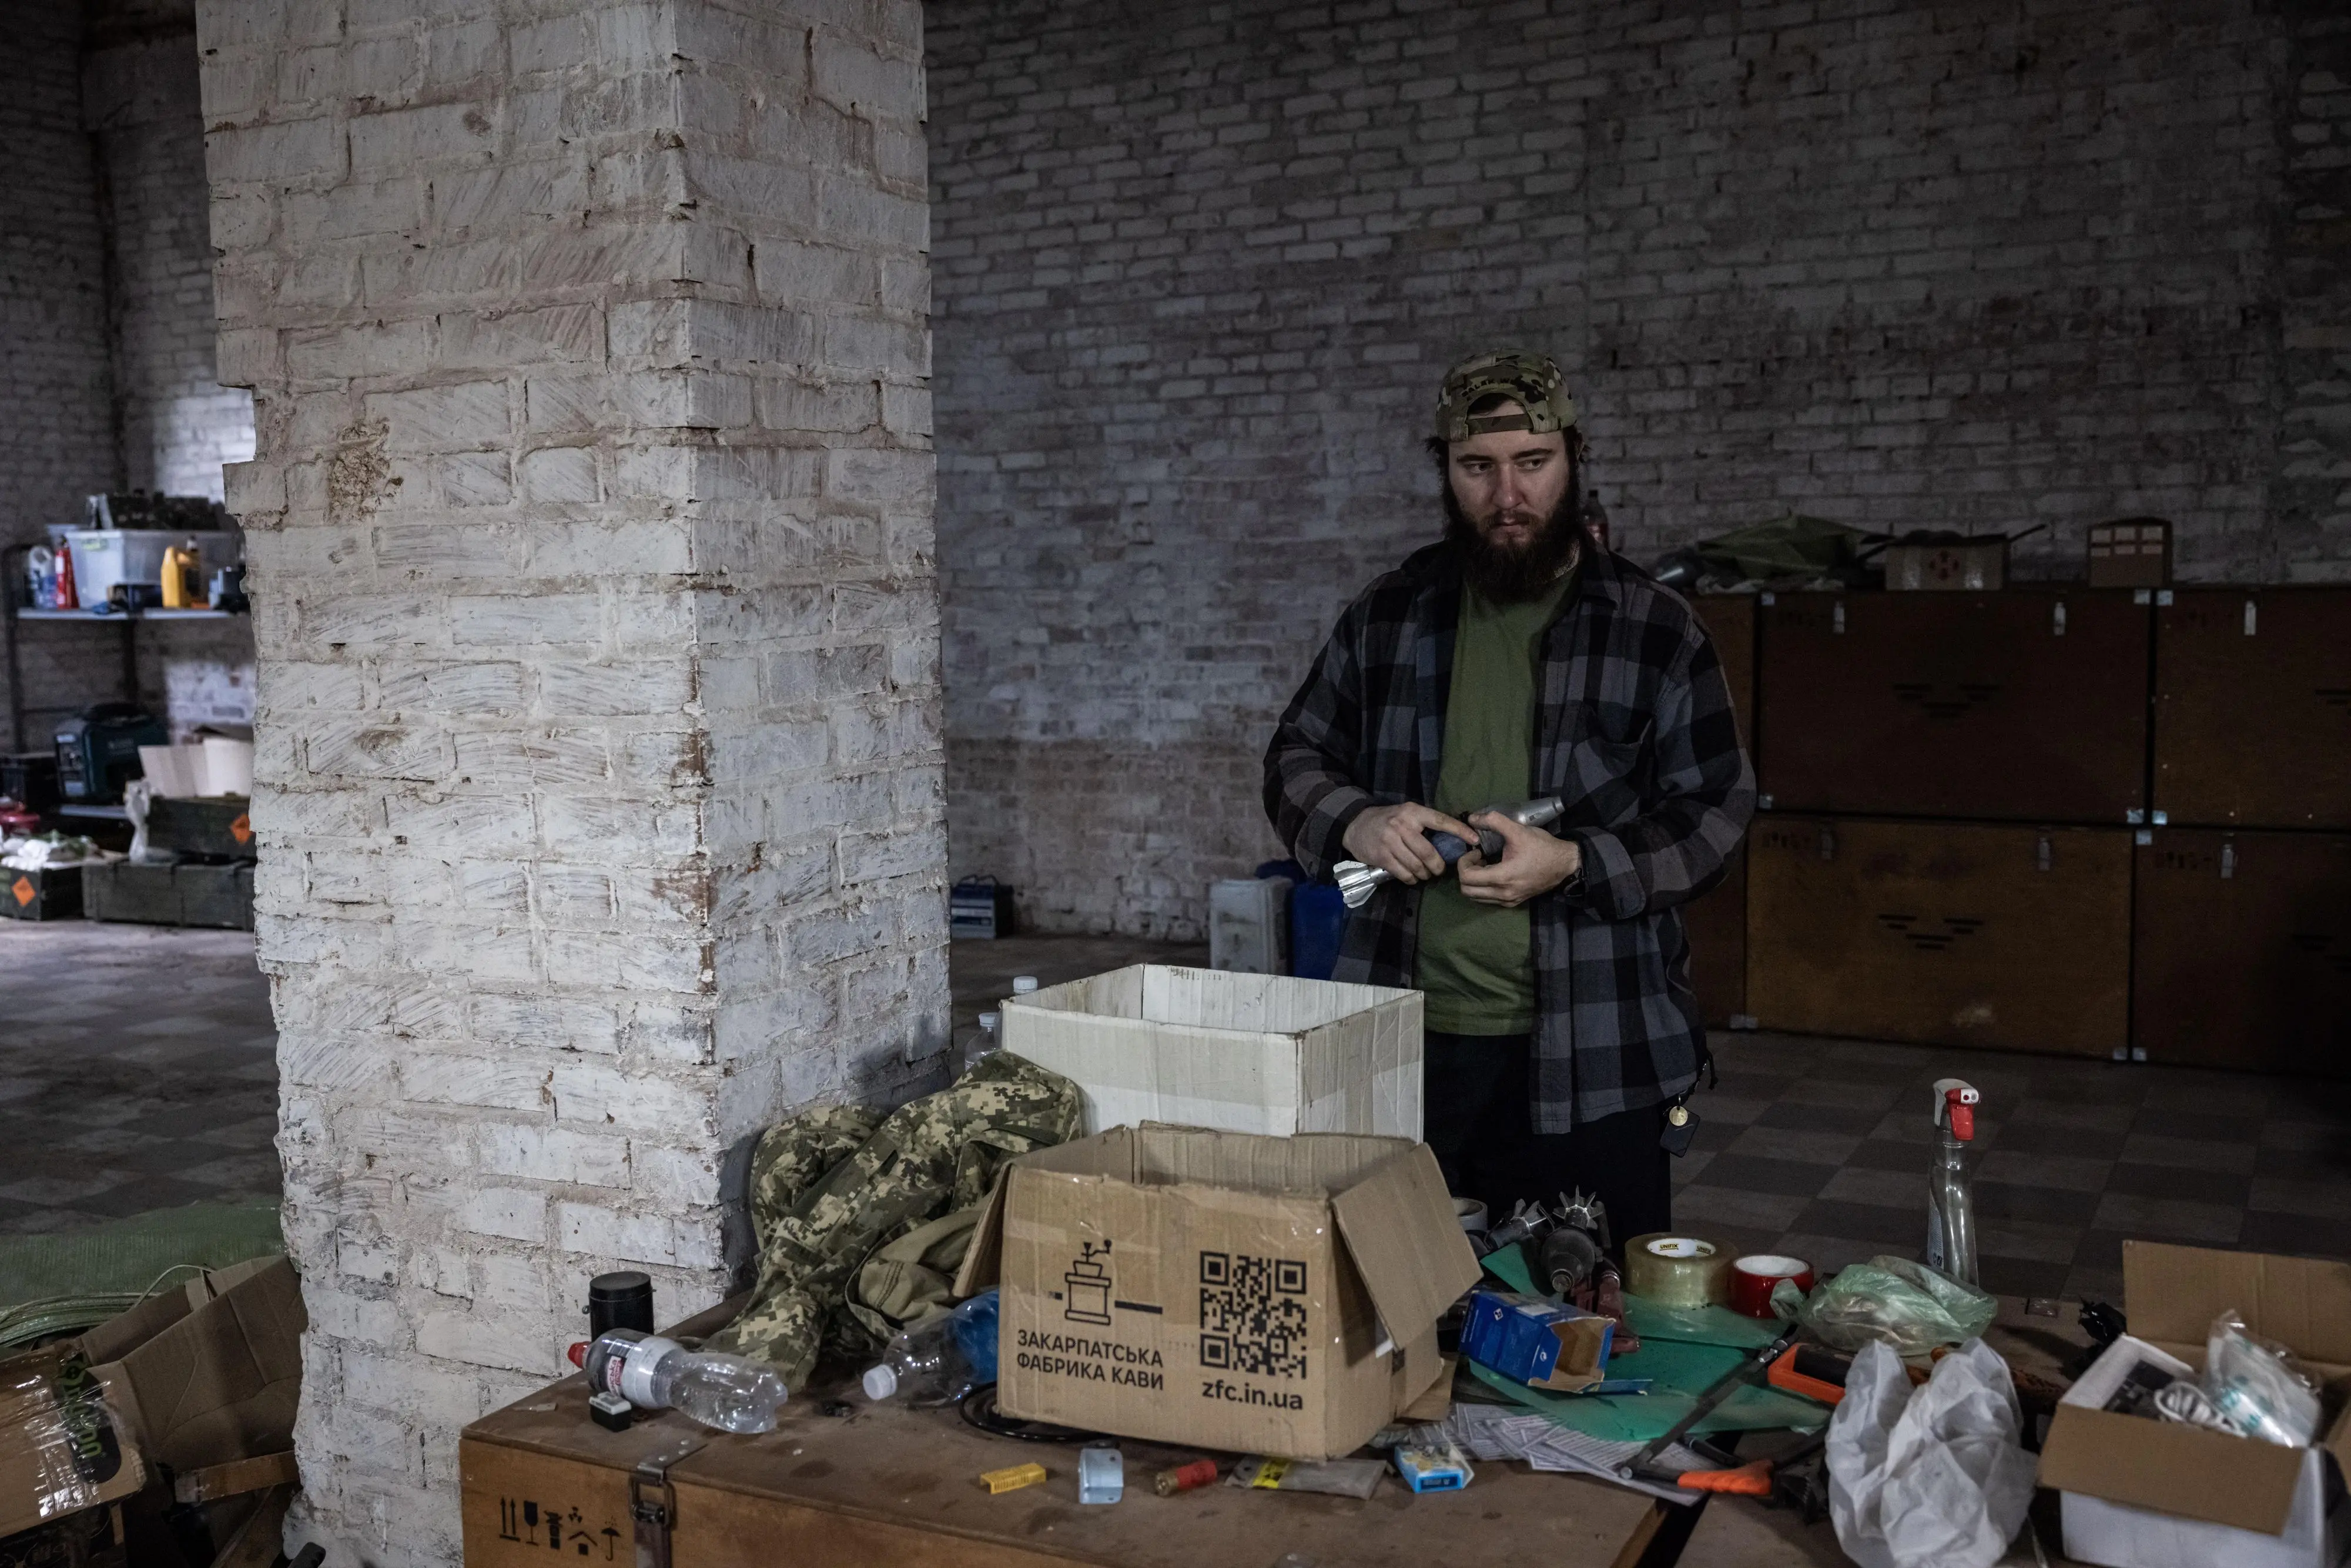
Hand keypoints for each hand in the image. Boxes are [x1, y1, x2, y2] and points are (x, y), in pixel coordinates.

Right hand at [1341, 801, 1481, 884]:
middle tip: (1439, 870)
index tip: (1475, 840)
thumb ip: (1425, 824)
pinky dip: (1411, 879)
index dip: (1459, 831)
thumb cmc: (1388, 820)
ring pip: (1417, 865)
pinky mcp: (1381, 856)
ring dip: (1424, 874)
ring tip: (1425, 874)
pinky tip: (1412, 877)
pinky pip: (1403, 873)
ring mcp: (1390, 841)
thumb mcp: (1406, 814)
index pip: (1441, 821)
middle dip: (1438, 866)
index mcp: (1413, 812)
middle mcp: (1401, 825)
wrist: (1355, 824)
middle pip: (1429, 852)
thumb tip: (1452, 841)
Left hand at [1456, 811, 1581, 906]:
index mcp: (1502, 877)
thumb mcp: (1518, 830)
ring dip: (1474, 881)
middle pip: (1467, 891)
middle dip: (1466, 872)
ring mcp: (1508, 901)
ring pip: (1476, 898)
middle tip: (1477, 858)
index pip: (1466, 877)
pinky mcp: (1513, 902)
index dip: (1464, 862)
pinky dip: (1483, 888)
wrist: (1565, 864)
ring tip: (1484, 865)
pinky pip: (1488, 899)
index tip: (1475, 850)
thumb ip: (1493, 821)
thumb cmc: (1542, 847)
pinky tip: (1493, 872)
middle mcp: (1503, 894)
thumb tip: (1472, 817)